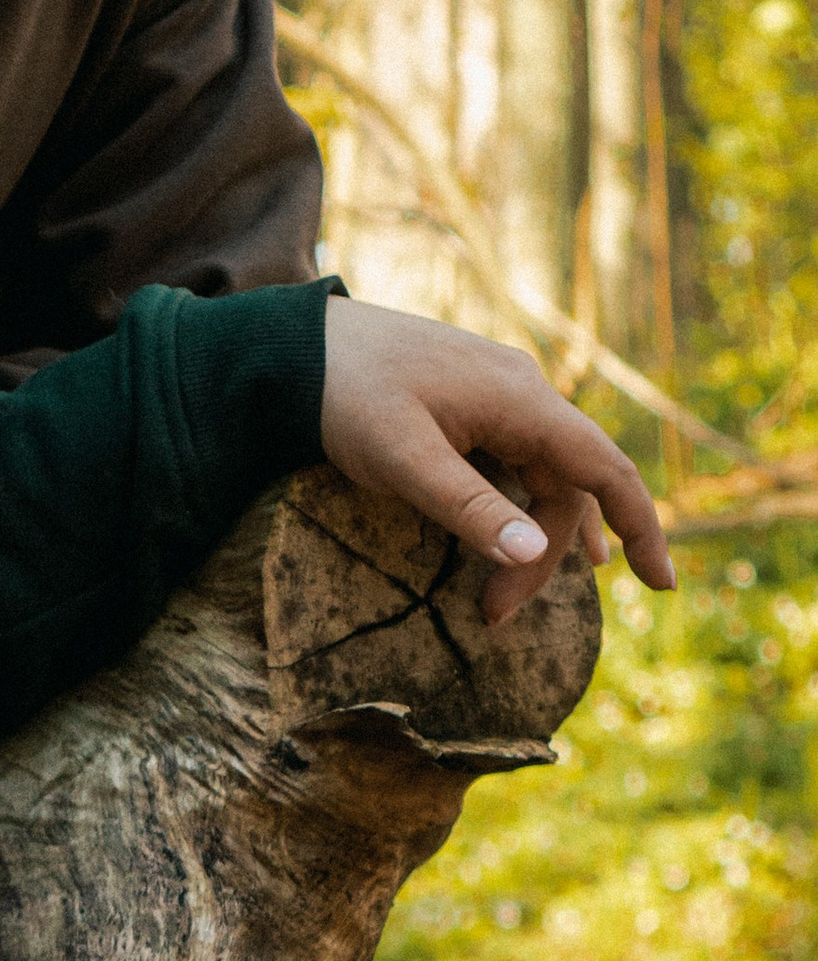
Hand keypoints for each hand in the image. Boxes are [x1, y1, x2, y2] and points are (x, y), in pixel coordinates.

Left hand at [320, 299, 676, 625]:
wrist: (297, 345)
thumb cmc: (347, 396)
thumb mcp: (403, 459)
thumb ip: (468, 508)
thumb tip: (533, 554)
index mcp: (521, 400)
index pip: (605, 469)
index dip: (643, 526)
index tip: (662, 583)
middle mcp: (523, 394)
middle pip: (564, 487)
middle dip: (540, 557)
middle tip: (489, 615)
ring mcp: (499, 397)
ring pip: (541, 478)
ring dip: (529, 538)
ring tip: (502, 603)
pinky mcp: (472, 406)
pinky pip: (517, 462)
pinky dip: (522, 507)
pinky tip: (528, 539)